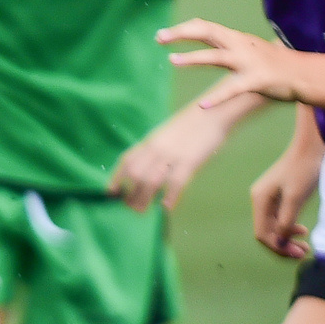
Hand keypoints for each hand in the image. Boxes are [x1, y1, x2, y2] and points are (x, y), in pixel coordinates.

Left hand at [107, 102, 239, 212]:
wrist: (214, 111)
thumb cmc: (191, 125)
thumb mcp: (166, 135)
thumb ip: (155, 150)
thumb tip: (146, 171)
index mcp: (150, 141)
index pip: (127, 161)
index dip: (116, 178)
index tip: (111, 193)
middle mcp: (157, 148)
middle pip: (136, 175)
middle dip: (130, 195)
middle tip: (131, 208)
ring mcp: (173, 155)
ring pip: (151, 181)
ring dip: (144, 200)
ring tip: (143, 212)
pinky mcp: (190, 161)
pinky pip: (176, 182)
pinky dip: (169, 197)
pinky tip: (166, 207)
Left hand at [162, 19, 302, 101]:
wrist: (304, 74)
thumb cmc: (275, 64)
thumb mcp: (248, 50)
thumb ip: (227, 46)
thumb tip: (208, 39)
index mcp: (236, 39)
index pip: (205, 27)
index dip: (183, 29)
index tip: (162, 35)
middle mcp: (240, 45)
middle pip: (207, 33)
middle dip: (182, 34)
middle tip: (159, 38)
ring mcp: (248, 62)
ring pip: (216, 57)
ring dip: (194, 58)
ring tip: (172, 61)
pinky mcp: (257, 80)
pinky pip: (234, 89)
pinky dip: (217, 97)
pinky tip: (203, 106)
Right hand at [248, 149, 320, 260]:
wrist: (311, 147)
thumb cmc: (303, 170)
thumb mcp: (295, 198)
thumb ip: (285, 221)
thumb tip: (280, 240)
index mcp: (259, 200)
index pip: (262, 233)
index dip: (278, 246)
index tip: (296, 253)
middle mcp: (260, 200)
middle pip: (267, 231)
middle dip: (284, 244)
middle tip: (303, 252)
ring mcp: (269, 198)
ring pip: (275, 226)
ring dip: (288, 237)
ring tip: (305, 245)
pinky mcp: (279, 196)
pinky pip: (281, 218)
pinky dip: (290, 227)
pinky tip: (302, 230)